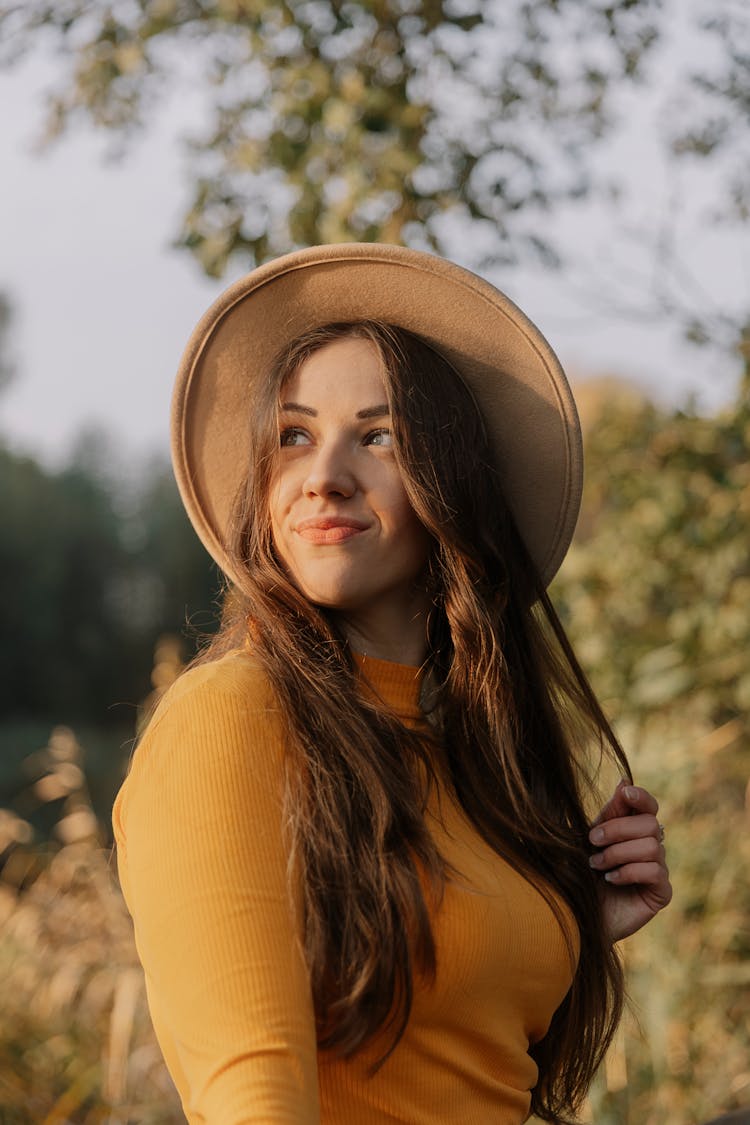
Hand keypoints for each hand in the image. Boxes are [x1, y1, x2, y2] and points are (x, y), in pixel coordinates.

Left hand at [588, 779, 671, 943]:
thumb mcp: (587, 838)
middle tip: (592, 842)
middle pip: (650, 823)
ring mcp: (658, 870)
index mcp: (632, 830)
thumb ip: (607, 813)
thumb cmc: (576, 874)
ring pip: (653, 846)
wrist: (573, 915)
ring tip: (596, 866)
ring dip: (618, 853)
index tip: (625, 794)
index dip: (641, 797)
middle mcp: (649, 847)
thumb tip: (625, 780)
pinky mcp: (661, 893)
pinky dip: (629, 872)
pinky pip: (655, 871)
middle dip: (617, 829)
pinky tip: (610, 880)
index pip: (649, 806)